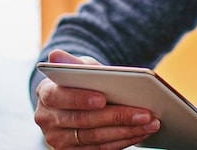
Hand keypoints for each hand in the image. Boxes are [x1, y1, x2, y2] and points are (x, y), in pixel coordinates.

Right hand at [34, 49, 160, 148]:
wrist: (76, 100)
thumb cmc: (80, 80)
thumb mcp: (78, 67)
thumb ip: (72, 63)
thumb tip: (55, 55)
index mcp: (45, 94)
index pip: (59, 97)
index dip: (80, 99)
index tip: (103, 98)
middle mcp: (47, 120)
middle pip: (83, 121)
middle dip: (117, 117)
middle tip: (145, 113)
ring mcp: (58, 140)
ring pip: (95, 139)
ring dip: (126, 132)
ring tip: (150, 123)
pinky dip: (124, 141)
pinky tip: (141, 132)